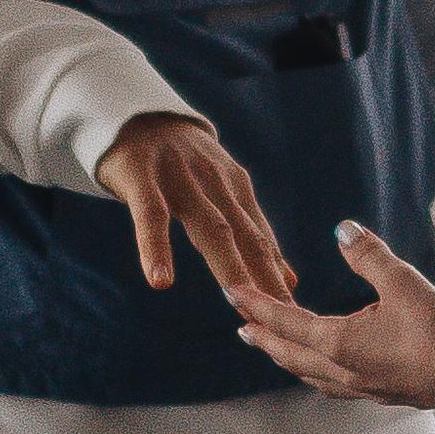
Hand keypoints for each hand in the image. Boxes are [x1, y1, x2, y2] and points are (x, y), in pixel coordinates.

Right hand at [96, 111, 297, 301]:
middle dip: (265, 278)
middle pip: (246, 237)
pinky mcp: (142, 178)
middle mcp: (216, 184)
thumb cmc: (182, 168)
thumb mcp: (221, 196)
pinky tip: (160, 280)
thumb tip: (288, 280)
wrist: (138, 117)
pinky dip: (156, 248)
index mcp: (236, 190)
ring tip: (239, 301)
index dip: (278, 278)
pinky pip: (150, 216)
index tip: (295, 314)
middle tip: (280, 316)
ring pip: (209, 226)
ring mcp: (181, 179)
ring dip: (227, 264)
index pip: (262, 241)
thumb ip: (250, 235)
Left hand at [228, 221, 434, 411]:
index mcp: (339, 342)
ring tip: (278, 348)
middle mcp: (341, 369)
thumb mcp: (402, 282)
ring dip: (287, 358)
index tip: (231, 293)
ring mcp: (359, 386)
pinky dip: (315, 372)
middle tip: (243, 326)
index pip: (284, 320)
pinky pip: (331, 385)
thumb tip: (342, 229)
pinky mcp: (378, 393)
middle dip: (263, 338)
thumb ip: (369, 255)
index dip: (256, 305)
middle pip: (288, 354)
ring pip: (308, 374)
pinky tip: (326, 369)